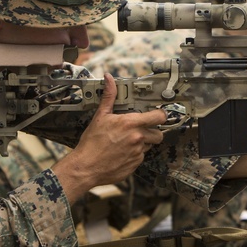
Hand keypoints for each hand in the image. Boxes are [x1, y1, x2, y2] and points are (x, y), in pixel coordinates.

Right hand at [52, 74, 166, 198]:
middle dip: (152, 131)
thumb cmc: (91, 143)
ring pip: (150, 145)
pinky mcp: (135, 164)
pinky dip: (135, 154)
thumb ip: (109, 97)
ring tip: (127, 141)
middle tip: (140, 130)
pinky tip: (122, 152)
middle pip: (159, 134)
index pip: (159, 117)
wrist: (86, 167)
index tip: (157, 114)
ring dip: (143, 143)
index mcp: (131, 123)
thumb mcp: (100, 116)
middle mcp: (138, 138)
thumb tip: (109, 79)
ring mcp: (138, 152)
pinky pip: (141, 157)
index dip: (161, 115)